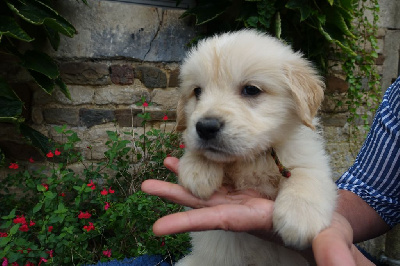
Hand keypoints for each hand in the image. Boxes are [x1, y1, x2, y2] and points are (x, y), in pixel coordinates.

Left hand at [141, 157, 374, 265]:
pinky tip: (191, 156)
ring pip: (209, 185)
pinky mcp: (246, 186)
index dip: (191, 221)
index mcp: (253, 220)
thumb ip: (331, 249)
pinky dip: (206, 164)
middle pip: (203, 203)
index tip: (159, 227)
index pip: (218, 222)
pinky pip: (222, 172)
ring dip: (185, 176)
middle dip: (175, 197)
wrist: (323, 216)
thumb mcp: (331, 236)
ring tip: (165, 164)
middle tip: (146, 187)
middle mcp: (240, 210)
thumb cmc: (325, 226)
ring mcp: (241, 197)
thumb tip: (338, 265)